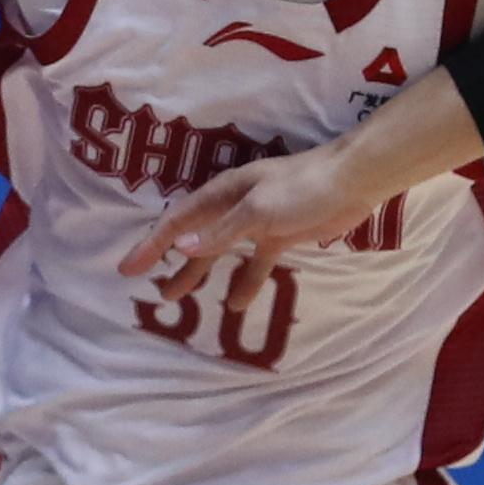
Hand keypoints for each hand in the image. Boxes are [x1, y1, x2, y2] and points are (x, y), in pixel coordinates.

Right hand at [124, 132, 404, 299]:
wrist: (354, 181)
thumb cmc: (303, 187)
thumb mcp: (258, 210)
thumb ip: (221, 232)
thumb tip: (181, 248)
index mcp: (223, 193)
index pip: (178, 222)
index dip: (152, 245)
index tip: (129, 269)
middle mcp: (234, 207)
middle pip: (194, 238)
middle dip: (170, 263)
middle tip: (151, 291)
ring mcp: (257, 223)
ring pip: (220, 253)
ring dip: (201, 273)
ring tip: (179, 298)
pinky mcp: (280, 236)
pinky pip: (254, 264)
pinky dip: (245, 282)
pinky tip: (235, 304)